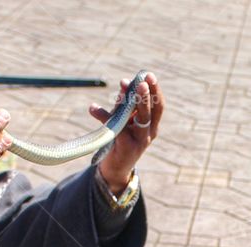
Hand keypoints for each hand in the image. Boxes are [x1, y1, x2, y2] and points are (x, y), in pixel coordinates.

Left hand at [90, 73, 163, 193]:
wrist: (115, 168)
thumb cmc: (120, 140)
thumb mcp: (123, 120)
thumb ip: (124, 104)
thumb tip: (124, 83)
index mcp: (152, 124)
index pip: (158, 105)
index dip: (155, 90)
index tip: (149, 75)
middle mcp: (149, 133)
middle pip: (151, 112)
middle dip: (147, 95)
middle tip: (141, 81)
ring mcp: (140, 142)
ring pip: (140, 120)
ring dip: (134, 102)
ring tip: (125, 86)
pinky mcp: (127, 148)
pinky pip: (117, 129)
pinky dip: (104, 117)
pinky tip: (93, 108)